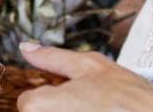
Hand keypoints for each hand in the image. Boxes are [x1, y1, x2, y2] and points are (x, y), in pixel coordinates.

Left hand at [17, 44, 152, 111]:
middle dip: (60, 107)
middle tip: (88, 105)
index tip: (74, 96)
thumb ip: (53, 57)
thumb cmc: (125, 96)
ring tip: (95, 110)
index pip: (28, 102)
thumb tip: (27, 47)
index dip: (51, 96)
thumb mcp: (89, 66)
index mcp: (39, 105)